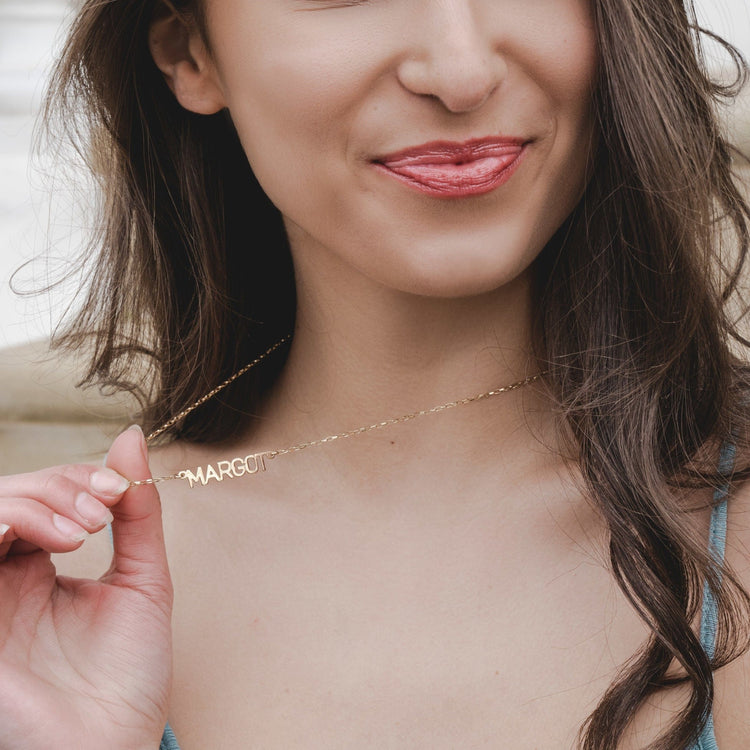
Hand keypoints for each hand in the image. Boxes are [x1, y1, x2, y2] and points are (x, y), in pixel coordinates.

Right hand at [0, 426, 172, 749]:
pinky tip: (57, 538)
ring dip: (36, 501)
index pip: (43, 495)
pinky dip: (7, 522)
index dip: (78, 477)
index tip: (119, 489)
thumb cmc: (127, 677)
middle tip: (104, 507)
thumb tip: (131, 436)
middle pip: (10, 496)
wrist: (114, 747)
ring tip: (87, 526)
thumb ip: (136, 512)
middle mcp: (4, 579)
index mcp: (40, 569)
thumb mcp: (142, 579)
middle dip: (59, 485)